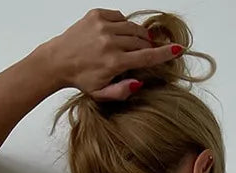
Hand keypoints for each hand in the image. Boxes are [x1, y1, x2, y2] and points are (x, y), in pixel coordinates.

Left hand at [43, 9, 181, 99]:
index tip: (177, 49)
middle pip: (141, 41)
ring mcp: (103, 25)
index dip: (164, 54)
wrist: (58, 60)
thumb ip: (122, 91)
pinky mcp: (96, 15)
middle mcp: (109, 42)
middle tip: (144, 53)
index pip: (146, 57)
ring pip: (132, 28)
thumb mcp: (101, 94)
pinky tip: (117, 35)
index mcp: (113, 62)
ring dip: (137, 36)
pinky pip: (120, 17)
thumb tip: (140, 82)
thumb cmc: (81, 78)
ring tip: (132, 45)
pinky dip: (123, 25)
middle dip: (147, 46)